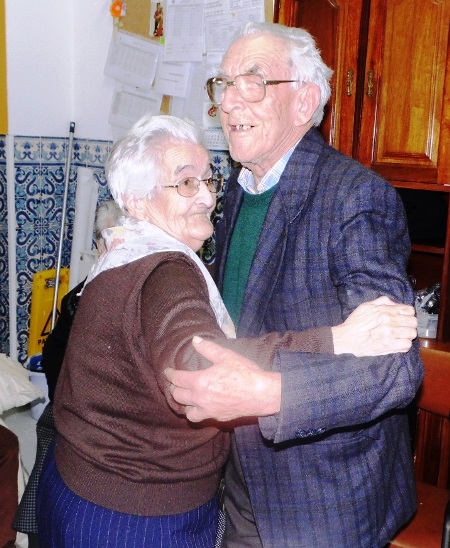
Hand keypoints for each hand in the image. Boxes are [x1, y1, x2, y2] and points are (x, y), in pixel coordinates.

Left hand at [164, 336, 280, 421]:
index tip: (167, 371)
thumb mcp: (226, 356)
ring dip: (183, 403)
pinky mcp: (216, 417)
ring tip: (185, 397)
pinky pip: (198, 418)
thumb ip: (208, 348)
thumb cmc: (244, 373)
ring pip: (186, 410)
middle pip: (178, 395)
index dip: (170, 374)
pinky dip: (194, 413)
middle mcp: (200, 398)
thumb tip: (195, 340)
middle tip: (175, 383)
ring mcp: (208, 410)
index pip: (178, 379)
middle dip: (174, 388)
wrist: (261, 394)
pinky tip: (198, 407)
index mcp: (200, 382)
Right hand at [332, 296, 417, 355]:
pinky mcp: (390, 347)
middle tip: (402, 327)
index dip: (408, 314)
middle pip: (413, 322)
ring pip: (412, 334)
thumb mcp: (366, 306)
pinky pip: (407, 345)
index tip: (404, 317)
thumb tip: (394, 303)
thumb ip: (382, 301)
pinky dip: (404, 344)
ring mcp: (391, 335)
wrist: (347, 338)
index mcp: (385, 311)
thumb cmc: (355, 322)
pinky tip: (397, 342)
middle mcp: (390, 322)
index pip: (409, 310)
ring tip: (400, 335)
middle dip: (409, 324)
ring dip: (407, 334)